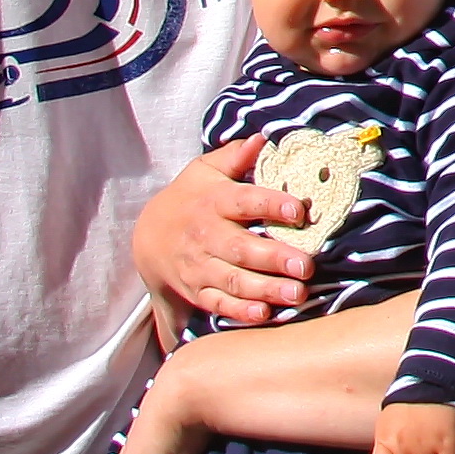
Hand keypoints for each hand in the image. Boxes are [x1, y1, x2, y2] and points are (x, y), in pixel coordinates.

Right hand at [135, 133, 317, 324]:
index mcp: (213, 201)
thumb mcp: (205, 170)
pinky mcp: (197, 291)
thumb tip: (261, 138)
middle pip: (241, 248)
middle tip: (306, 266)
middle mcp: (206, 236)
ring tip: (297, 294)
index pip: (245, 201)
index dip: (272, 205)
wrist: (149, 238)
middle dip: (274, 258)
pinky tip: (265, 314)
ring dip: (265, 289)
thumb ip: (234, 156)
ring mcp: (200, 267)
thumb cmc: (192, 197)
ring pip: (233, 280)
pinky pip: (218, 304)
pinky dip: (240, 312)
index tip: (300, 211)